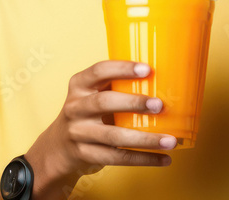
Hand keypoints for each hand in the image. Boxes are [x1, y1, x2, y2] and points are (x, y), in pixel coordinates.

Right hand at [25, 60, 175, 193]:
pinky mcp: (85, 154)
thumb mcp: (90, 96)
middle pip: (104, 102)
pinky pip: (118, 158)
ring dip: (146, 139)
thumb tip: (162, 85)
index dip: (122, 69)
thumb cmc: (87, 115)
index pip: (99, 71)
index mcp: (79, 86)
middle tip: (159, 105)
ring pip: (114, 136)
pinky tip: (163, 159)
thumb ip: (115, 88)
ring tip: (170, 141)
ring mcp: (78, 133)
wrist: (58, 147)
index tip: (146, 69)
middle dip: (134, 102)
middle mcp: (75, 107)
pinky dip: (143, 159)